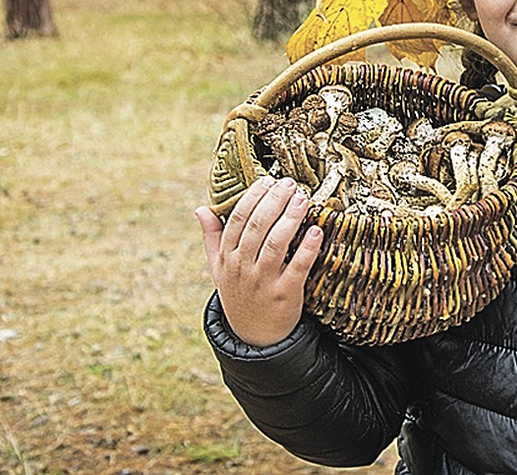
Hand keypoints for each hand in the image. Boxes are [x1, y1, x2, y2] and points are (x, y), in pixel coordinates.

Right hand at [196, 176, 323, 346]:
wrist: (253, 336)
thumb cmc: (239, 292)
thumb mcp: (218, 268)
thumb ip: (212, 237)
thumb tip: (200, 208)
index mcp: (227, 257)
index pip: (237, 220)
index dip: (253, 197)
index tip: (268, 180)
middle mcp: (243, 268)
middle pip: (257, 227)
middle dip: (274, 201)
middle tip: (290, 184)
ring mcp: (263, 282)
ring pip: (276, 244)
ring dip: (290, 218)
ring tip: (303, 199)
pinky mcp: (285, 295)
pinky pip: (297, 268)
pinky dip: (307, 248)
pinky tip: (317, 230)